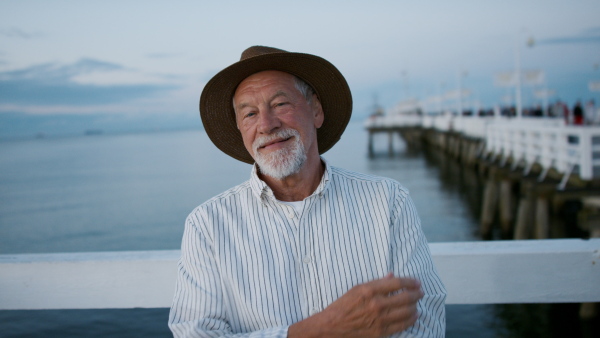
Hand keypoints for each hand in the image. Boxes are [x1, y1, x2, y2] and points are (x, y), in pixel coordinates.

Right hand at [289, 273, 423, 337]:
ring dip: (415, 306)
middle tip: (421, 291)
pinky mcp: (381, 332)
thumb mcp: (356, 289)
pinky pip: (402, 325)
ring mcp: (380, 319)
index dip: (410, 281)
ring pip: (407, 311)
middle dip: (416, 293)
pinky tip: (414, 315)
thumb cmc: (342, 306)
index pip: (397, 283)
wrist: (331, 327)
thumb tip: (392, 276)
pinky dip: (411, 319)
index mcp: (369, 290)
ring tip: (417, 302)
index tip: (416, 282)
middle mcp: (377, 304)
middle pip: (405, 297)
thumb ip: (376, 283)